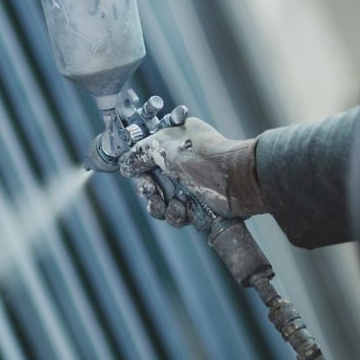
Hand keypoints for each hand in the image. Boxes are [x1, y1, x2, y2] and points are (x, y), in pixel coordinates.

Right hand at [118, 118, 265, 226]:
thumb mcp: (162, 145)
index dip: (138, 168)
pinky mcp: (198, 207)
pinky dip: (177, 215)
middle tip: (151, 191)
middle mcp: (181, 164)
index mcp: (174, 143)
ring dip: (160, 206)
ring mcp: (190, 186)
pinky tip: (184, 209)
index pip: (147, 157)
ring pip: (161, 203)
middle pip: (151, 183)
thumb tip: (125, 164)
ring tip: (169, 204)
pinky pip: (176, 216)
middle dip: (148, 190)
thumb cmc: (201, 155)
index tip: (134, 172)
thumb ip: (139, 153)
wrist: (234, 179)